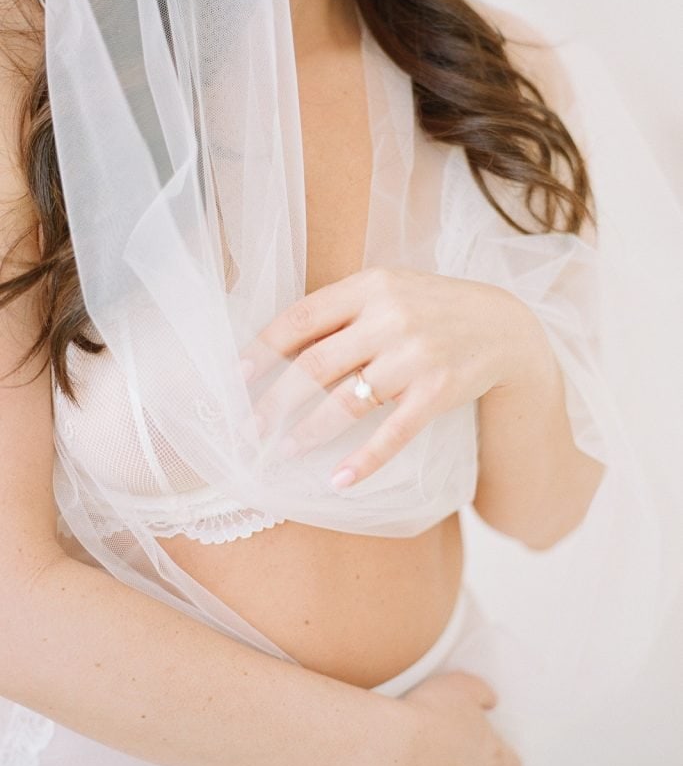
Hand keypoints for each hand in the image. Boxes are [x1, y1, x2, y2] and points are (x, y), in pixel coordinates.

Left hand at [239, 267, 544, 487]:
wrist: (505, 328)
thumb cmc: (432, 311)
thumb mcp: (390, 292)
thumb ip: (343, 310)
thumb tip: (279, 346)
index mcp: (371, 285)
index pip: (302, 317)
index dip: (264, 348)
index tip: (236, 377)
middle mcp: (391, 316)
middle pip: (315, 364)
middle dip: (275, 401)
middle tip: (250, 427)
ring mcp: (416, 355)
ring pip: (347, 402)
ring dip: (309, 431)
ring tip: (285, 450)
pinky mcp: (438, 391)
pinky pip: (392, 432)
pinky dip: (364, 460)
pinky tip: (339, 480)